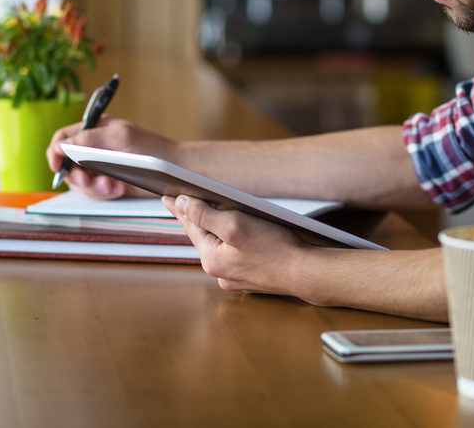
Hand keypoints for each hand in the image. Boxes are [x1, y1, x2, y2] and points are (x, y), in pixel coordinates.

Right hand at [47, 117, 177, 198]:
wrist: (173, 169)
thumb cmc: (151, 148)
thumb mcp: (117, 137)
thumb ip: (87, 139)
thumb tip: (60, 145)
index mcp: (94, 129)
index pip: (62, 138)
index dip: (55, 153)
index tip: (58, 167)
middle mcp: (94, 148)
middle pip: (67, 164)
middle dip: (77, 176)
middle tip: (90, 181)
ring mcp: (100, 166)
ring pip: (80, 181)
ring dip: (93, 187)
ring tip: (112, 186)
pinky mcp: (109, 181)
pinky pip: (95, 191)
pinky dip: (104, 192)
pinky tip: (119, 188)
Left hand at [164, 194, 309, 295]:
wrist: (305, 273)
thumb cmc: (276, 248)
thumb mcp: (235, 224)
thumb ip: (205, 214)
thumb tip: (181, 204)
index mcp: (211, 258)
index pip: (190, 225)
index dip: (180, 207)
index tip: (167, 194)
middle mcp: (219, 271)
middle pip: (204, 236)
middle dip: (198, 217)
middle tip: (186, 200)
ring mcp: (234, 277)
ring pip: (219, 245)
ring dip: (216, 229)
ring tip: (213, 211)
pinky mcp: (249, 278)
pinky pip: (234, 254)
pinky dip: (233, 241)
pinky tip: (241, 232)